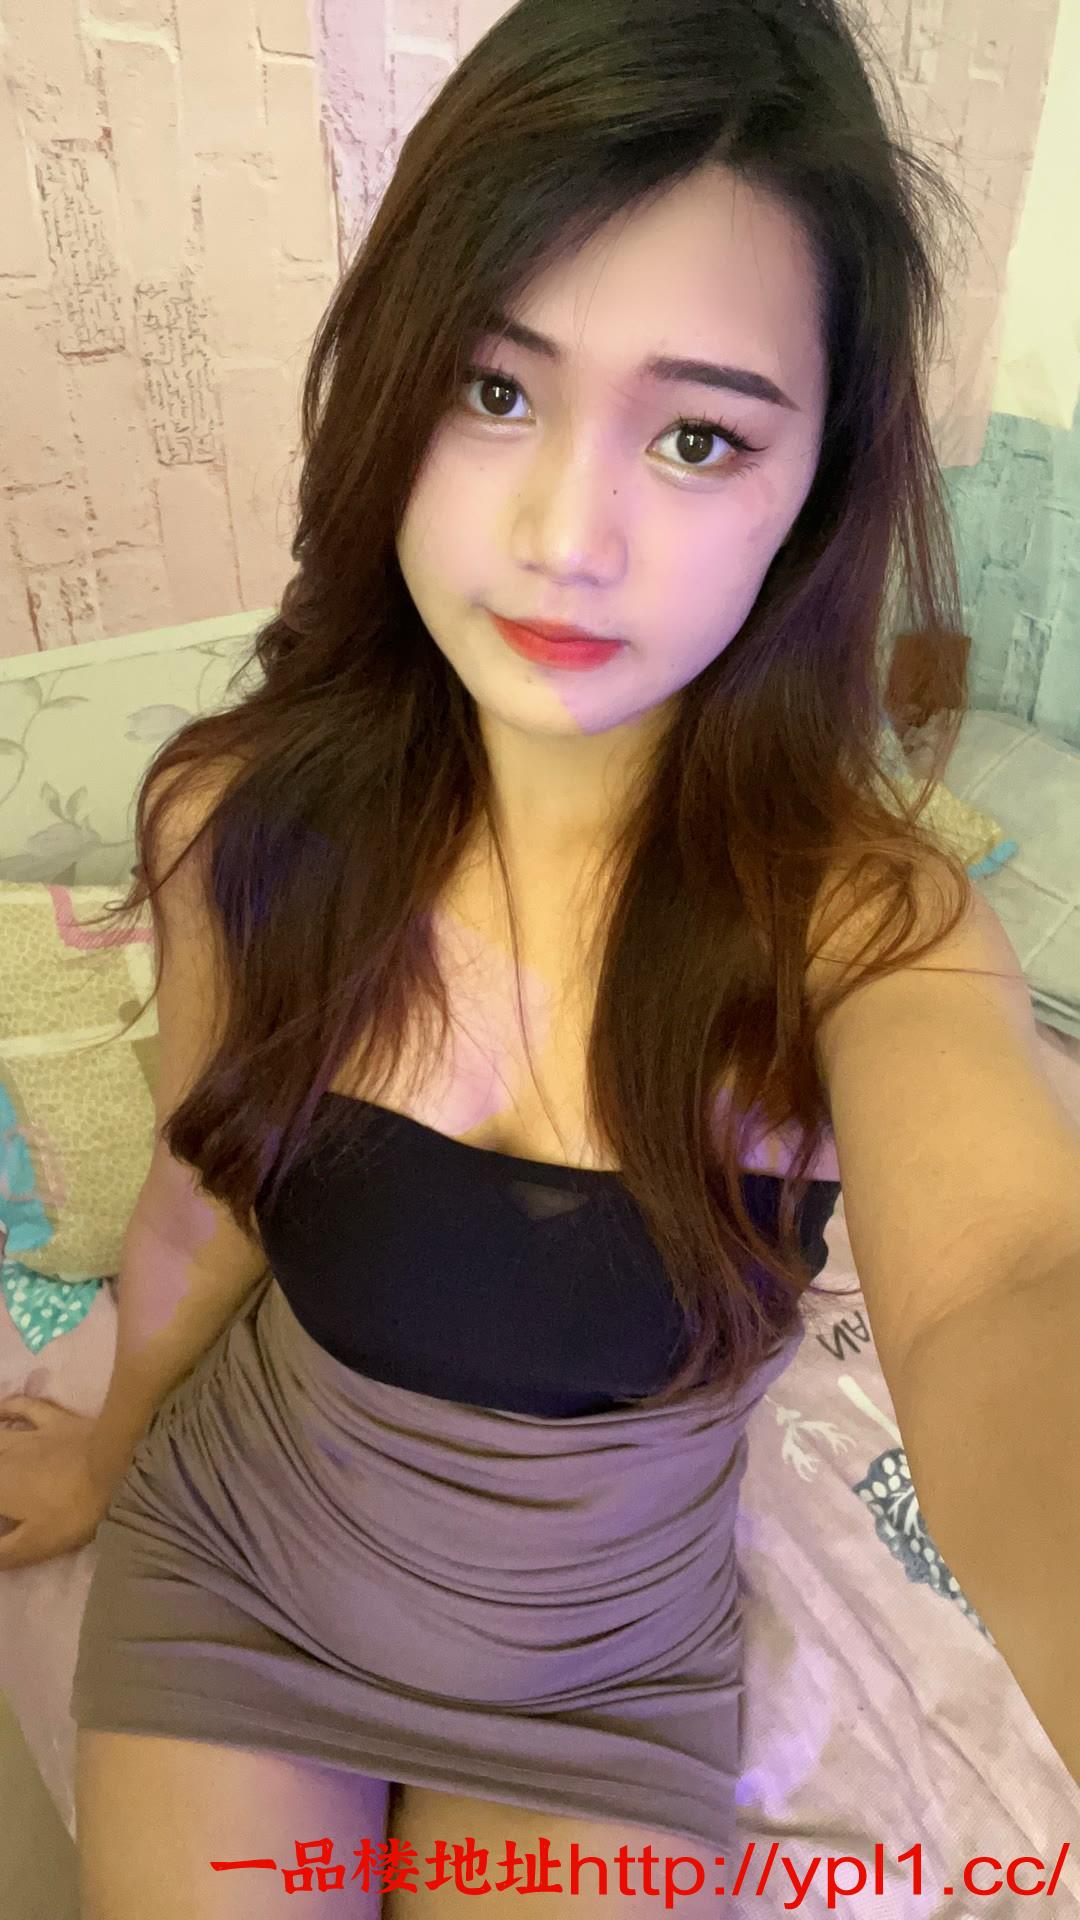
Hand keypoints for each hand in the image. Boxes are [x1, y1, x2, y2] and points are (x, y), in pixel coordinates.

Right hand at [0, 1394, 114, 1569]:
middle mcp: (4, 1456)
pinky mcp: (53, 1419)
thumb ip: (1, 1553)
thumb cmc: (72, 1512)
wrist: (115, 1467)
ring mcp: (28, 1434)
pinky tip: (0, 1410)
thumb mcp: (33, 1545)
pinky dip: (6, 1408)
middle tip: (4, 1492)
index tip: (2, 1514)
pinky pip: (22, 1406)